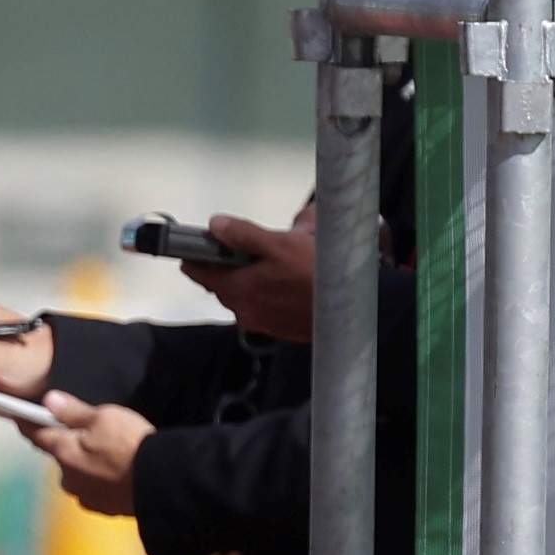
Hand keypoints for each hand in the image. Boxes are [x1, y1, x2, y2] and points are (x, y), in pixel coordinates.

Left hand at [35, 393, 153, 515]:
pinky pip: (95, 489)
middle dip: (68, 446)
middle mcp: (66, 478)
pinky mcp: (103, 509)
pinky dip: (101, 481)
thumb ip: (73, 411)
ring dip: (85, 465)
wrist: (163, 482)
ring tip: (109, 455)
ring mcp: (84, 496)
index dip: (29, 423)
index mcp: (62, 452)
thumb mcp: (104, 417)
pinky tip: (118, 474)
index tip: (22, 416)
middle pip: (60, 456)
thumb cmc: (130, 444)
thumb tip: (47, 400)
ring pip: (77, 475)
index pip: (35, 434)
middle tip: (88, 434)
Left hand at [195, 210, 312, 343]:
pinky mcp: (281, 328)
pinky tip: (291, 280)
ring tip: (279, 260)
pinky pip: (265, 306)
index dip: (197, 254)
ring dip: (253, 277)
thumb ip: (243, 234)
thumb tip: (216, 225)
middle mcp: (244, 311)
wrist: (357, 307)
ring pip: (245, 294)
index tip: (202, 242)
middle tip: (253, 246)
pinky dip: (270, 292)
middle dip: (231, 264)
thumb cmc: (320, 275)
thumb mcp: (280, 244)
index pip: (197, 272)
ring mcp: (262, 322)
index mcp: (237, 289)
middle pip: (222, 283)